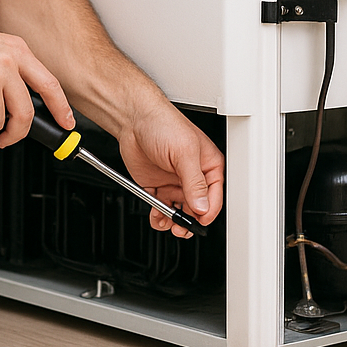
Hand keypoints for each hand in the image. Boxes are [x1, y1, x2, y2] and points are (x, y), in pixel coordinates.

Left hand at [114, 96, 224, 238]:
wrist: (132, 118)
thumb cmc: (162, 124)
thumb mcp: (184, 152)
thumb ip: (194, 182)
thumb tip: (201, 206)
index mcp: (208, 165)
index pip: (214, 196)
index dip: (207, 211)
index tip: (198, 222)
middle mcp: (192, 175)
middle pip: (196, 207)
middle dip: (189, 220)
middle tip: (180, 228)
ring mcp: (174, 181)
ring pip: (179, 210)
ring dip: (173, 220)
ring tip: (167, 224)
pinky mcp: (157, 185)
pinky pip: (161, 206)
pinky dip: (159, 215)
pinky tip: (157, 217)